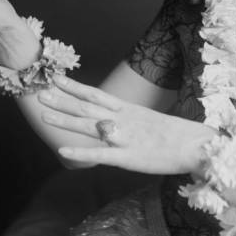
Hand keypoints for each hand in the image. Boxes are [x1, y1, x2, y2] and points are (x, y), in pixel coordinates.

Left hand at [38, 75, 215, 174]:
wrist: (195, 145)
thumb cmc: (174, 135)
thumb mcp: (147, 121)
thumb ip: (126, 121)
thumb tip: (109, 122)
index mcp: (127, 110)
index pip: (95, 94)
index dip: (74, 86)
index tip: (56, 78)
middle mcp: (122, 119)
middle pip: (86, 107)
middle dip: (62, 100)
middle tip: (40, 93)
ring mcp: (124, 136)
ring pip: (88, 126)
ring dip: (65, 120)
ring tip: (44, 115)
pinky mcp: (128, 157)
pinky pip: (100, 154)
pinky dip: (81, 151)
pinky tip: (62, 149)